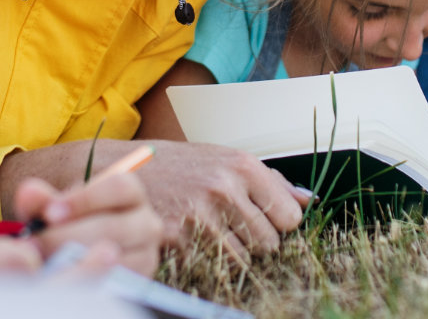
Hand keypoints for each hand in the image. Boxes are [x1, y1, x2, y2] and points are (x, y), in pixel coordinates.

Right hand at [0, 140, 309, 259]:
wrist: (116, 171)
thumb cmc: (175, 166)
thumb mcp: (220, 160)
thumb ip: (268, 180)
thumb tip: (310, 200)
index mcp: (241, 165)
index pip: (290, 216)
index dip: (278, 224)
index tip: (262, 221)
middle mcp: (224, 187)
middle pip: (270, 243)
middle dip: (255, 243)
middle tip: (230, 231)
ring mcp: (199, 214)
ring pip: (243, 260)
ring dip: (230, 257)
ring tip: (209, 238)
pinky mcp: (176, 237)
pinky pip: (210, 267)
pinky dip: (203, 263)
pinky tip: (190, 244)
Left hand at [13, 174, 161, 275]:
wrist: (87, 251)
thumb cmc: (72, 222)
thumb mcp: (57, 207)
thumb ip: (43, 200)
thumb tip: (28, 193)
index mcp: (131, 192)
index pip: (118, 187)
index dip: (84, 199)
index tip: (50, 213)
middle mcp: (147, 222)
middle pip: (113, 226)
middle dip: (69, 235)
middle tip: (36, 243)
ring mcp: (147, 254)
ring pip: (114, 258)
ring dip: (74, 260)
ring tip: (44, 260)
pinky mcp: (139, 280)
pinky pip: (112, 282)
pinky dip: (85, 280)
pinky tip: (63, 275)